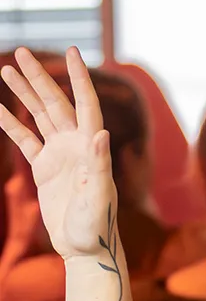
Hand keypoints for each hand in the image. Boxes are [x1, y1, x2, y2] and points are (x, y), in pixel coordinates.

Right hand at [0, 48, 114, 264]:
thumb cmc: (97, 227)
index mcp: (92, 147)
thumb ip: (100, 165)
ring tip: (7, 69)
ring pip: (39, 116)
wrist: (85, 249)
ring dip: (25, 93)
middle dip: (39, 77)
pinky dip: (12, 123)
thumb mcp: (99, 197)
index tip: (72, 51)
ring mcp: (60, 154)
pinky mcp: (45, 168)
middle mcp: (77, 145)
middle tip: (21, 52)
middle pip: (56, 103)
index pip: (86, 104)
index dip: (79, 77)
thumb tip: (100, 133)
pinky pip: (26, 139)